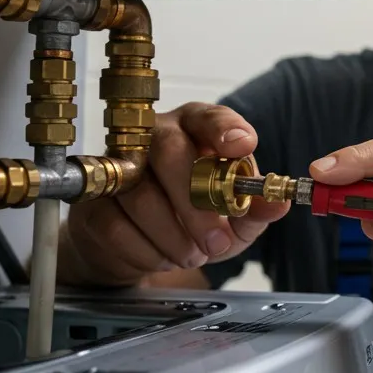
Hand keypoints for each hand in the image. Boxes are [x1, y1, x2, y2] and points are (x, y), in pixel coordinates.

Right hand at [62, 102, 289, 284]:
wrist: (139, 246)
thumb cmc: (192, 218)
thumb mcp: (234, 216)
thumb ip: (257, 208)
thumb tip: (279, 202)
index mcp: (194, 129)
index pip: (209, 116)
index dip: (225, 128)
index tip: (242, 145)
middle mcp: (153, 136)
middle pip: (168, 151)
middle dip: (196, 204)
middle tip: (217, 243)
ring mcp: (117, 165)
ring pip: (141, 195)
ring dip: (173, 236)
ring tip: (192, 255)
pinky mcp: (92, 200)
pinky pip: (116, 225)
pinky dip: (146, 251)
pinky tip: (161, 256)